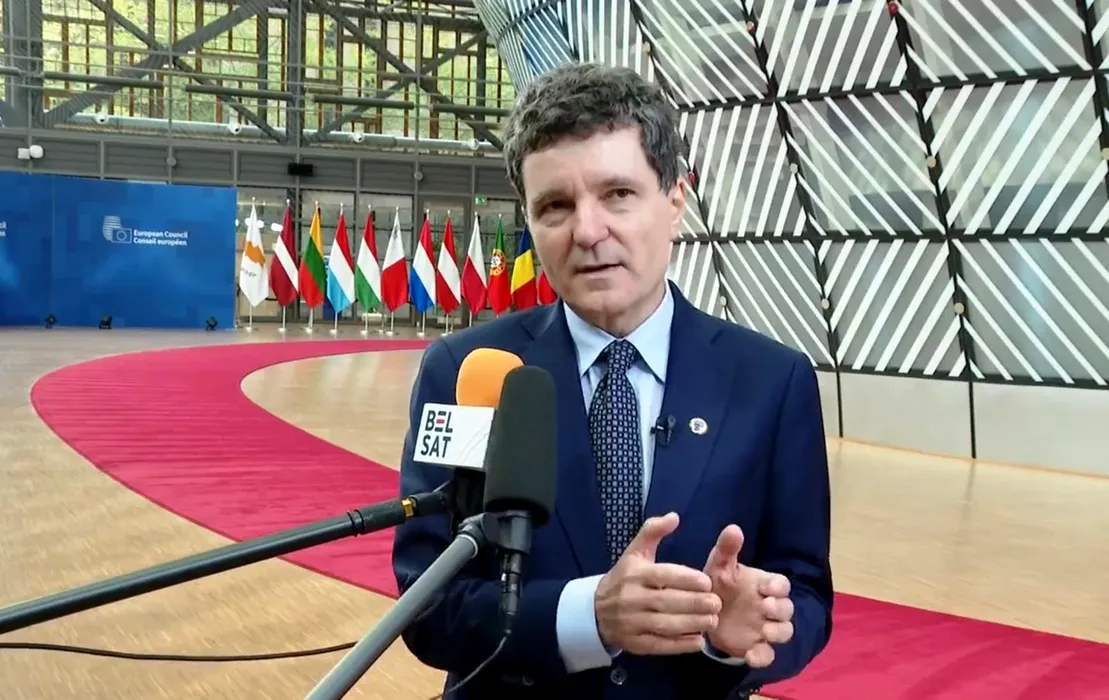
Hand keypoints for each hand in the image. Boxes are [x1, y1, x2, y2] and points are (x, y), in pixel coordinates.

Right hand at [594, 512, 721, 655]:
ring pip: (665, 624)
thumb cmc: (624, 578)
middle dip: (695, 603)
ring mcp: (632, 622)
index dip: (687, 579)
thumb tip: (674, 516)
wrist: (596, 611)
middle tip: (717, 603)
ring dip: (692, 624)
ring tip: (712, 620)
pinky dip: (680, 645)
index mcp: (634, 574)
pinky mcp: (635, 643)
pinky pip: (660, 645)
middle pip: (667, 601)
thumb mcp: (635, 552)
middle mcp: (631, 598)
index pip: (663, 575)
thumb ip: (653, 531)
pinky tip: (698, 641)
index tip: (708, 582)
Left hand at [703, 525, 793, 666]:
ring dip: (779, 632)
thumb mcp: (719, 566)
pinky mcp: (756, 646)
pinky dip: (763, 656)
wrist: (705, 612)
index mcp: (764, 585)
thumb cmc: (718, 584)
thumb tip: (733, 528)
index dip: (778, 587)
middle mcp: (769, 607)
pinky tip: (751, 656)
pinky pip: (767, 655)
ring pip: (785, 632)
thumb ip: (727, 549)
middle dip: (780, 609)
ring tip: (765, 632)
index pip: (782, 584)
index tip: (766, 588)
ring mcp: (765, 628)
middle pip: (787, 609)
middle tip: (765, 607)